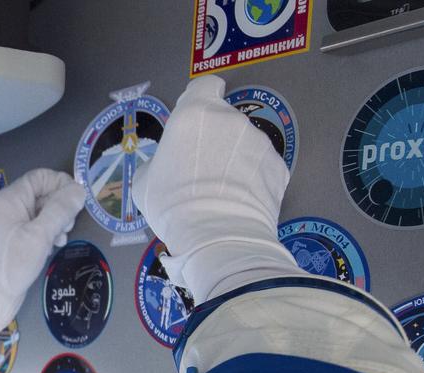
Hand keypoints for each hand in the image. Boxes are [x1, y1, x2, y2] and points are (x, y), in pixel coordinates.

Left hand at [0, 169, 84, 372]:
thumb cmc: (10, 264)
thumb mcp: (39, 235)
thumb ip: (60, 211)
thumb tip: (79, 191)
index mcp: (10, 199)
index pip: (40, 177)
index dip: (61, 183)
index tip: (77, 200)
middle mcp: (10, 209)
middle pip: (42, 194)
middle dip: (61, 205)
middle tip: (69, 225)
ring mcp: (12, 227)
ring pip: (42, 213)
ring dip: (57, 222)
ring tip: (62, 238)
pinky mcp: (16, 243)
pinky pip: (37, 230)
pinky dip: (49, 234)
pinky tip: (54, 246)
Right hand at [132, 76, 298, 304]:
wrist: (217, 236)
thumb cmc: (171, 204)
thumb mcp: (145, 181)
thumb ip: (159, 160)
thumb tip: (168, 163)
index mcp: (194, 113)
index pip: (205, 85)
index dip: (200, 99)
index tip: (195, 120)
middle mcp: (231, 118)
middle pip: (224, 119)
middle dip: (215, 138)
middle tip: (201, 171)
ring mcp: (259, 141)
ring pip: (245, 144)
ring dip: (235, 159)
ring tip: (223, 192)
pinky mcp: (278, 166)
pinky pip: (261, 167)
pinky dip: (253, 179)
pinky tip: (241, 202)